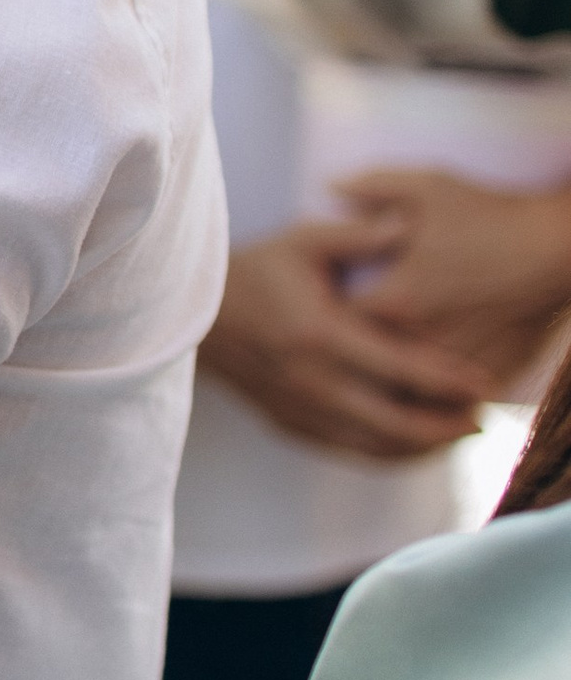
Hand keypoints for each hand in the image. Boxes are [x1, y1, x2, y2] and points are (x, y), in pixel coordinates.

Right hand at [199, 222, 486, 459]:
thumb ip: (356, 234)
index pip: (400, 368)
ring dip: (421, 446)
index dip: (448, 381)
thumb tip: (408, 226)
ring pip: (373, 446)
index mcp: (319, 335)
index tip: (486, 384)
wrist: (194, 315)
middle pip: (394, 423)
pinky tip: (414, 442)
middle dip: (445, 426)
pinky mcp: (289, 424)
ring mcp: (298, 409)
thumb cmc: (255, 271)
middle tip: (482, 418)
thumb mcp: (301, 241)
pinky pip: (349, 450)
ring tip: (457, 433)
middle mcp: (311, 381)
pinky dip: (388, 453)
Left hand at [323, 165, 570, 397]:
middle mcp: (418, 341)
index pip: (332, 325)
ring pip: (401, 397)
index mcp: (394, 299)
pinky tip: (416, 396)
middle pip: (361, 371)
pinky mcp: (486, 379)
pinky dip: (426, 404)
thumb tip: (329, 184)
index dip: (318, 322)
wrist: (561, 249)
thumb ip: (373, 187)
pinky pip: (444, 406)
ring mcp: (453, 365)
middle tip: (328, 362)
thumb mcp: (429, 187)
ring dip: (383, 393)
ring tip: (366, 386)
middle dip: (343, 367)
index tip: (312, 317)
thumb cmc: (492, 215)